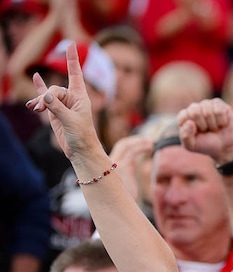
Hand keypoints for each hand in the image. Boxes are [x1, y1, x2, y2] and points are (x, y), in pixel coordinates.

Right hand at [26, 42, 101, 160]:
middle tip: (40, 109)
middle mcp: (72, 98)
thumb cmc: (82, 135)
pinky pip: (44, 98)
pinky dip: (38, 93)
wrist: (80, 150)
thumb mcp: (70, 121)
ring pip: (47, 96)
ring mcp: (62, 104)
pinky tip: (36, 79)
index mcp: (81, 97)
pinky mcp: (55, 112)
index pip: (76, 73)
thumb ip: (57, 107)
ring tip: (34, 108)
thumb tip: (45, 96)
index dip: (73, 59)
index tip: (72, 44)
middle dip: (46, 97)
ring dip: (39, 101)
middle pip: (55, 89)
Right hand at [109, 135, 154, 201]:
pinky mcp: (123, 167)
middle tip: (149, 141)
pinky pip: (132, 152)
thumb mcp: (123, 183)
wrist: (122, 211)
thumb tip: (131, 164)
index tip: (142, 143)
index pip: (118, 150)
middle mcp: (107, 164)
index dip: (130, 144)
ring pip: (127, 146)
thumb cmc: (124, 201)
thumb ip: (125, 172)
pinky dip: (141, 147)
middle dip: (135, 140)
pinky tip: (150, 147)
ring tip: (153, 143)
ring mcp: (113, 165)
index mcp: (106, 167)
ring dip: (141, 142)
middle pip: (122, 145)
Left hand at [176, 98, 232, 163]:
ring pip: (208, 112)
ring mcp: (206, 104)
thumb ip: (185, 137)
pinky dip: (222, 121)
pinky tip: (221, 123)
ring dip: (213, 124)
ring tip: (214, 127)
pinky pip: (219, 110)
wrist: (225, 146)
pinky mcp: (218, 103)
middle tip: (206, 130)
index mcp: (184, 117)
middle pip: (195, 113)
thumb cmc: (206, 144)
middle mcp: (194, 108)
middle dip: (203, 126)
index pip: (183, 117)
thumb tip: (189, 122)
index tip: (197, 133)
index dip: (192, 128)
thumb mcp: (192, 146)